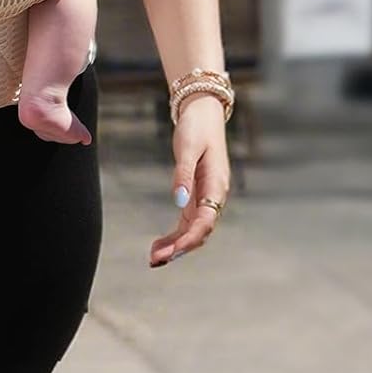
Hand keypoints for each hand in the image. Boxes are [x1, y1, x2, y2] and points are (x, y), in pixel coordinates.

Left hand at [148, 94, 230, 267]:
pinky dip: (175, 234)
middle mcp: (214, 196)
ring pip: (193, 230)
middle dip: (179, 248)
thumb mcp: (189, 147)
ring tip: (154, 258)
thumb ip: (184, 174)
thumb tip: (178, 201)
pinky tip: (160, 244)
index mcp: (217, 186)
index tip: (170, 251)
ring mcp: (206, 196)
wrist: (203, 112)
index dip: (188, 239)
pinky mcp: (196, 194)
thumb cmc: (197, 127)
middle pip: (199, 231)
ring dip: (176, 245)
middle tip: (155, 260)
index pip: (205, 222)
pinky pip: (187, 221)